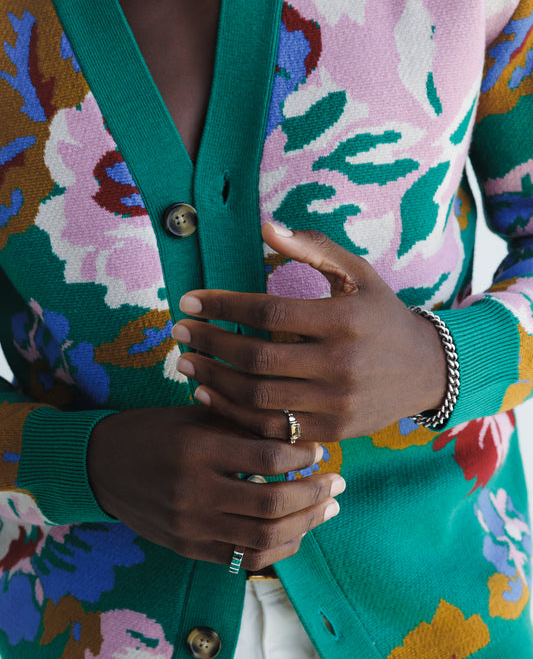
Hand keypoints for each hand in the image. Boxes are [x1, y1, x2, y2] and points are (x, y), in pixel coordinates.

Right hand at [87, 405, 344, 568]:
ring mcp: (190, 526)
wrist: (101, 467)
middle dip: (314, 494)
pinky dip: (279, 548)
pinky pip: (244, 559)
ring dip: (305, 524)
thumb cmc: (154, 431)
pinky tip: (299, 532)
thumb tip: (298, 430)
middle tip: (338, 482)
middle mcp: (193, 492)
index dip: (302, 455)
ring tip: (328, 508)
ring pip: (264, 537)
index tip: (318, 450)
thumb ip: (241, 421)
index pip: (267, 456)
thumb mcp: (193, 414)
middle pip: (272, 503)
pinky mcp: (188, 548)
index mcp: (196, 449)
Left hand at [172, 224, 446, 440]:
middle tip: (177, 332)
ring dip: (213, 379)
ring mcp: (336, 403)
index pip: (268, 313)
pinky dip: (235, 414)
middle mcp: (340, 364)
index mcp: (344, 320)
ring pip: (259, 397)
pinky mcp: (333, 431)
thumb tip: (266, 227)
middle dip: (209, 343)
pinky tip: (209, 394)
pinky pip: (273, 427)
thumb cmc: (381, 315)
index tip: (189, 301)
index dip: (222, 306)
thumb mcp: (358, 273)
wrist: (425, 370)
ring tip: (185, 362)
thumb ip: (314, 248)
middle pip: (257, 358)